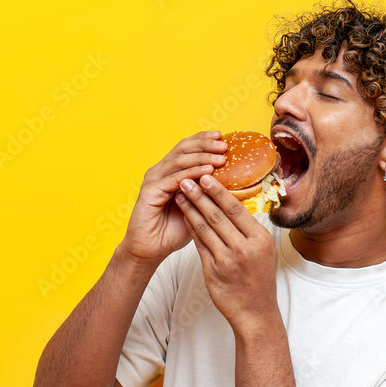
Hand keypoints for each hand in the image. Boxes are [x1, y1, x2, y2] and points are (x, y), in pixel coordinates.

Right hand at [119, 130, 227, 266]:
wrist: (151, 249)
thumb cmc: (173, 230)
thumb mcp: (198, 208)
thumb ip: (209, 194)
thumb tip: (235, 184)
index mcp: (170, 171)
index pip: (187, 148)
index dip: (203, 140)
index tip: (222, 137)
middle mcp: (160, 171)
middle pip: (182, 148)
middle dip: (204, 144)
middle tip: (223, 144)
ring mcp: (154, 180)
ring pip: (179, 161)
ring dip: (201, 157)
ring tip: (220, 157)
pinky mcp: (150, 191)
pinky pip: (173, 179)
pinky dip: (191, 173)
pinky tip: (207, 172)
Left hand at [175, 174, 277, 330]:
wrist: (255, 312)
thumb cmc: (258, 279)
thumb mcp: (262, 251)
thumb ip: (247, 230)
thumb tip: (232, 204)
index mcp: (260, 240)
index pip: (236, 209)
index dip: (219, 191)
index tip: (206, 176)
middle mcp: (244, 248)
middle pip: (218, 215)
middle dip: (200, 194)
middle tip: (188, 178)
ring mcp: (227, 261)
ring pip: (205, 228)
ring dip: (191, 208)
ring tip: (180, 193)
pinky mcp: (213, 271)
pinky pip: (199, 244)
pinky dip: (190, 227)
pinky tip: (183, 216)